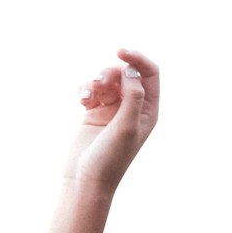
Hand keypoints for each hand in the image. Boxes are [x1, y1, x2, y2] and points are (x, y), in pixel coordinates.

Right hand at [64, 48, 159, 194]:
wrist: (86, 180)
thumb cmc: (110, 158)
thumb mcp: (127, 127)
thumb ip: (133, 96)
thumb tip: (130, 70)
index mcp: (148, 111)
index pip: (149, 73)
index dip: (137, 59)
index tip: (120, 52)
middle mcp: (133, 108)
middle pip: (125, 73)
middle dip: (110, 73)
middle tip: (99, 83)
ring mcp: (113, 110)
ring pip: (106, 79)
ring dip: (95, 81)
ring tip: (87, 95)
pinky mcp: (94, 112)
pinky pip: (91, 88)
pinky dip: (86, 89)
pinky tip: (82, 100)